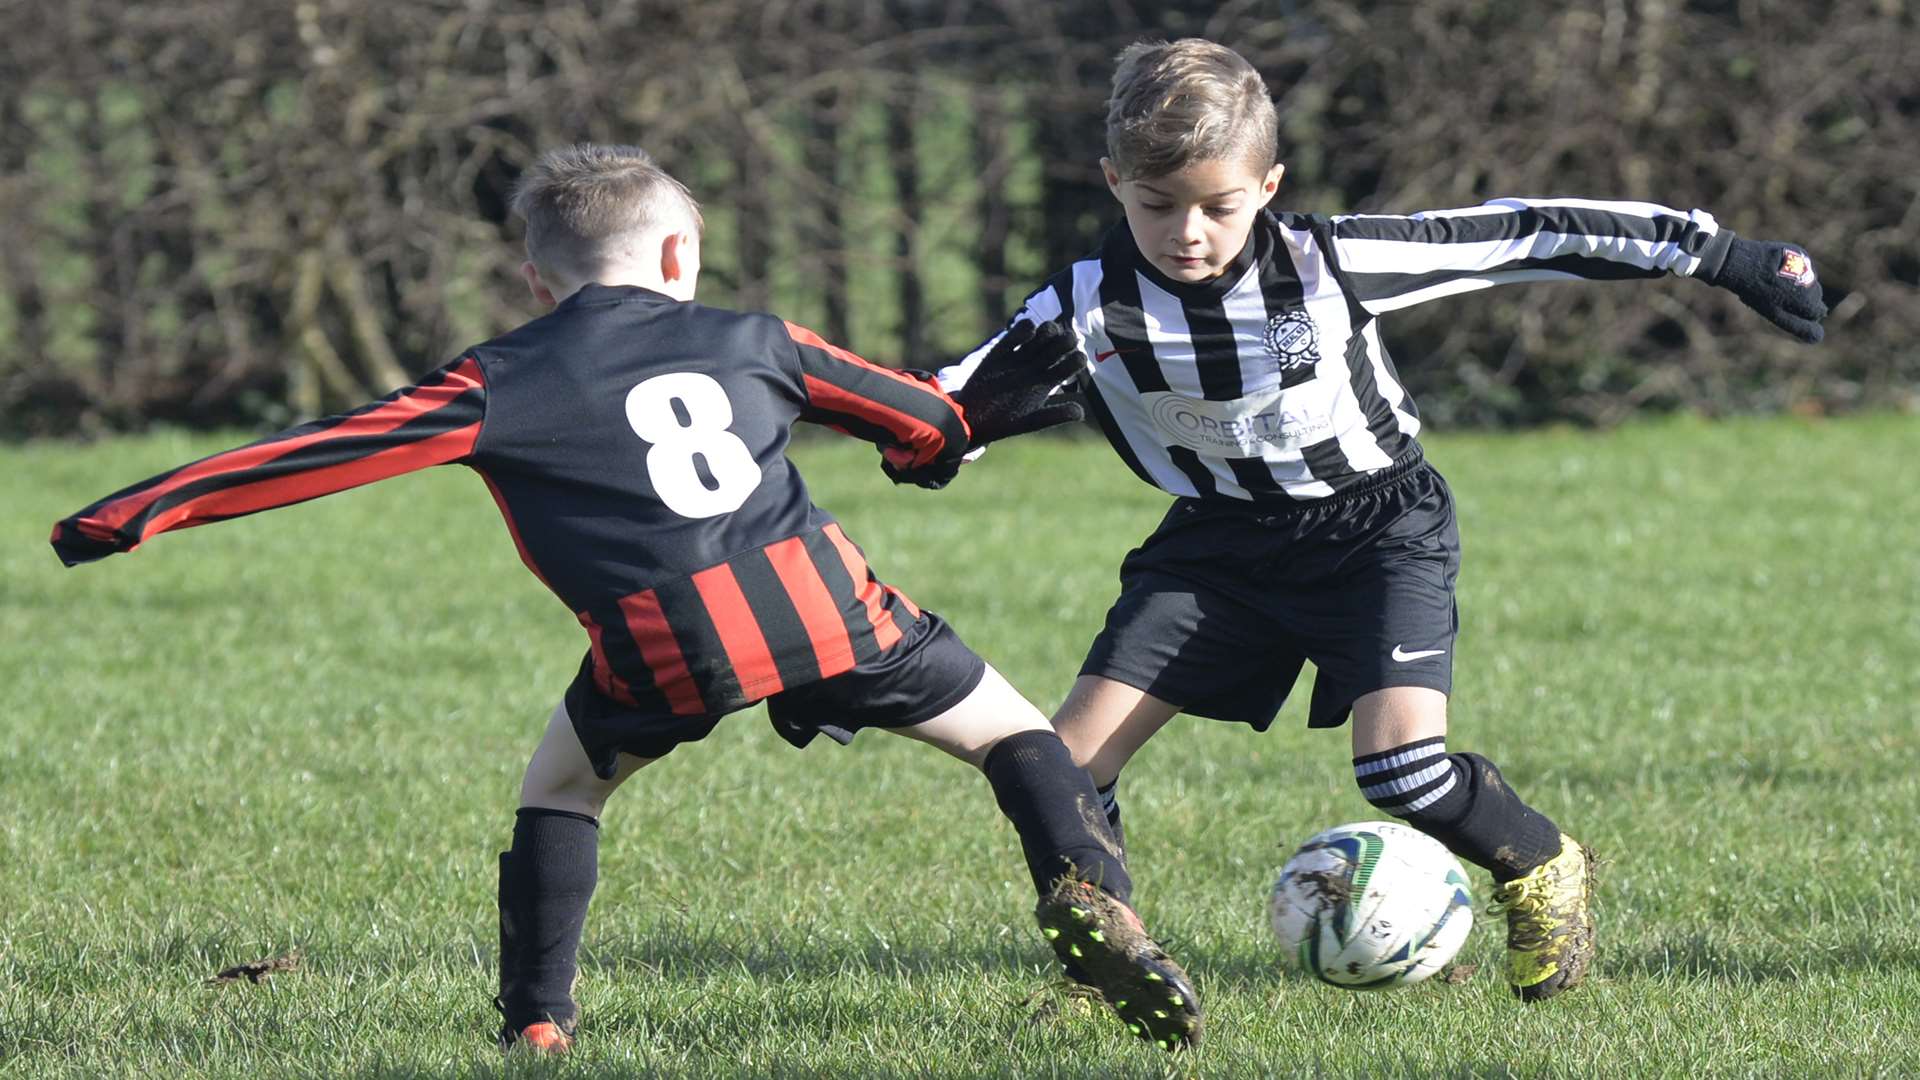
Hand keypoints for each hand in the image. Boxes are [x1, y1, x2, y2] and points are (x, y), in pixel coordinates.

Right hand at [949, 320, 1086, 447]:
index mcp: (1046, 382)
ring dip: (1048, 330)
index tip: (1076, 358)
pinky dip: (1024, 329)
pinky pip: (1016, 334)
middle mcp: (1035, 368)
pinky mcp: (1000, 352)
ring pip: (1041, 335)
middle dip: (1065, 340)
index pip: (1070, 364)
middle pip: (1058, 345)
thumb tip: (1081, 413)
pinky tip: (1026, 334)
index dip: (1077, 358)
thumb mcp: (1031, 421)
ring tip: (1045, 335)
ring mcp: (1019, 358)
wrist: (970, 419)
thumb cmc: (1002, 423)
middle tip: (1065, 341)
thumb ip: (1055, 415)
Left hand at [1706, 237, 1827, 343]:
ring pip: (1809, 280)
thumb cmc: (1756, 293)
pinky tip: (1775, 270)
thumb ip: (1799, 325)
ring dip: (1797, 283)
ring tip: (1774, 282)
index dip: (1801, 312)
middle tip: (1777, 295)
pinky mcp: (1799, 251)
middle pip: (1815, 295)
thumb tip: (1819, 337)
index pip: (1817, 311)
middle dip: (1801, 298)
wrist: (1741, 263)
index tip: (1784, 308)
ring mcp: (1807, 263)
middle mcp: (1812, 280)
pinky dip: (1793, 269)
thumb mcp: (1776, 314)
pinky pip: (1803, 265)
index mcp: (1808, 299)